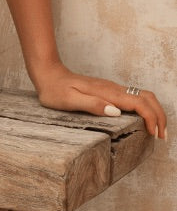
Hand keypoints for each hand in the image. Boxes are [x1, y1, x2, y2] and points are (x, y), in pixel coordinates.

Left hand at [32, 61, 166, 139]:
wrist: (49, 74)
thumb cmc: (55, 90)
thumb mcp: (69, 100)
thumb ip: (92, 104)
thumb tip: (115, 111)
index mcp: (107, 92)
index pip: (139, 103)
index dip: (151, 118)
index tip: (154, 133)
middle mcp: (113, 89)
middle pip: (147, 98)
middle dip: (159, 116)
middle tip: (162, 136)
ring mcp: (112, 89)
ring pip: (143, 96)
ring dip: (154, 112)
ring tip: (157, 131)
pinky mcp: (109, 91)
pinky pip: (135, 98)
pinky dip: (145, 109)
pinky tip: (143, 120)